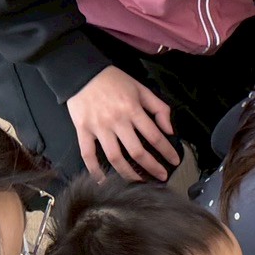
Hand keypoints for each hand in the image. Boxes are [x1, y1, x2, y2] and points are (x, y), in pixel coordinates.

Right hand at [67, 65, 177, 180]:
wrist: (81, 73)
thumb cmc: (113, 80)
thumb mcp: (141, 88)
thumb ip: (159, 108)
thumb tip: (170, 130)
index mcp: (132, 109)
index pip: (154, 136)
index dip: (167, 151)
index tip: (174, 161)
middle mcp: (116, 121)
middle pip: (136, 152)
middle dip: (152, 167)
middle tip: (162, 176)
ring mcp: (98, 127)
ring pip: (115, 158)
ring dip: (128, 174)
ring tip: (139, 182)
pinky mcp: (82, 130)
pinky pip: (88, 154)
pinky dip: (94, 170)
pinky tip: (103, 181)